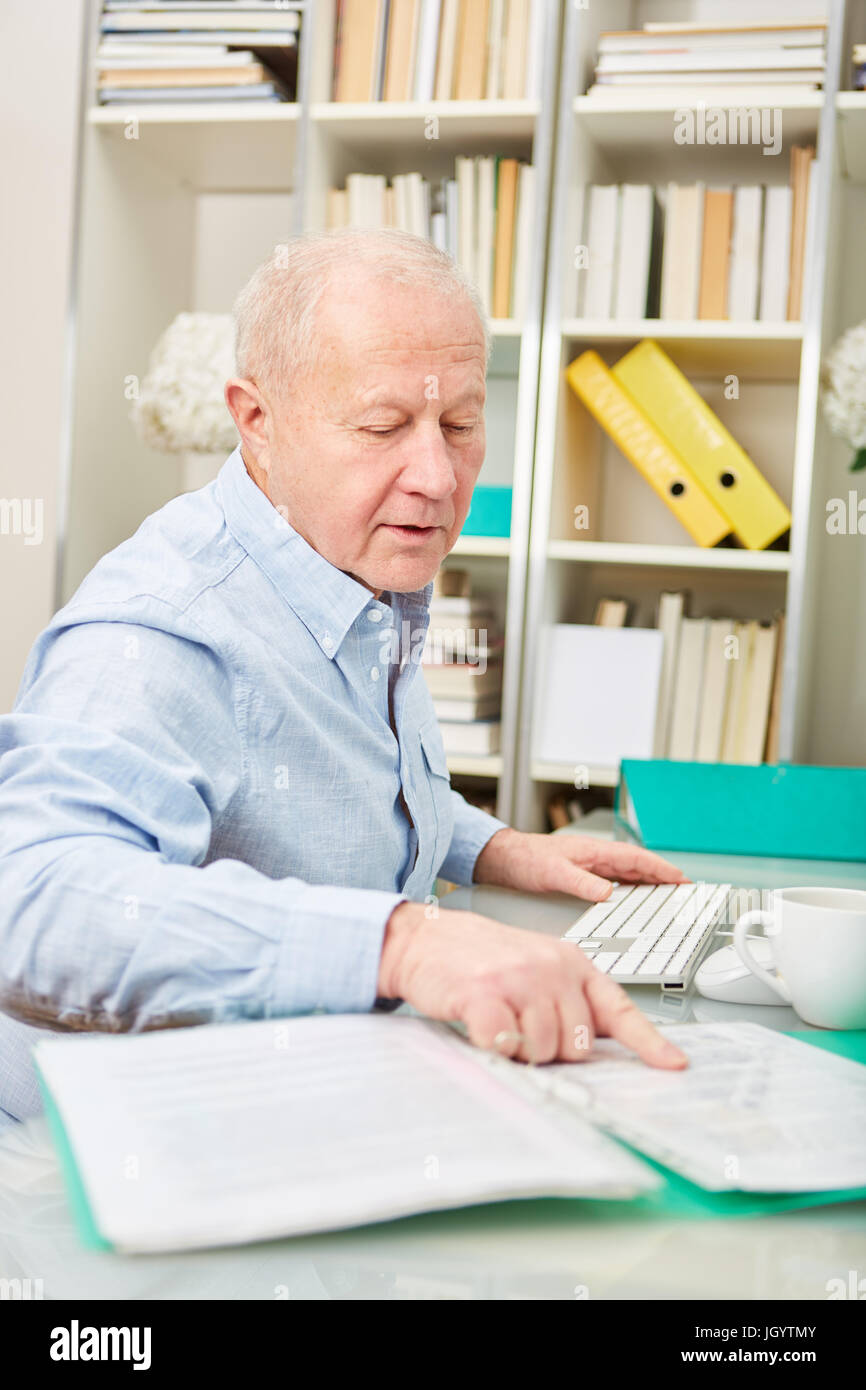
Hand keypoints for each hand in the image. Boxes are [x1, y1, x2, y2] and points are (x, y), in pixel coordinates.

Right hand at [378, 901, 687, 1069]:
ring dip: (519, 1050)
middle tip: (521, 1025)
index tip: (673, 1064)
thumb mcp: (536, 967)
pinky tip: (481, 1026)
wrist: (424, 940)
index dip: (648, 1042)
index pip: (619, 1009)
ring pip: (543, 1050)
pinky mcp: (485, 995)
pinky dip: (494, 1048)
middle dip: (550, 1049)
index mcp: (571, 962)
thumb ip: (568, 999)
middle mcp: (552, 967)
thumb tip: (596, 1045)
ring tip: (499, 1020)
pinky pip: (505, 1045)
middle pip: (578, 1044)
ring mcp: (519, 979)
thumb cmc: (480, 959)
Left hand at [473, 827, 689, 902]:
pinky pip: (616, 880)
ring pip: (629, 873)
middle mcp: (597, 855)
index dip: (662, 869)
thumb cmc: (527, 860)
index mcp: (596, 851)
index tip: (682, 879)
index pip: (637, 859)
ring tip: (668, 895)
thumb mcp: (555, 873)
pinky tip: (635, 897)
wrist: (504, 858)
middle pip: (638, 866)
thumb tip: (608, 893)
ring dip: (649, 882)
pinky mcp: (584, 872)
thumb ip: (583, 883)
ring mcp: (592, 863)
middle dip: (663, 876)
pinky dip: (631, 887)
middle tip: (685, 890)